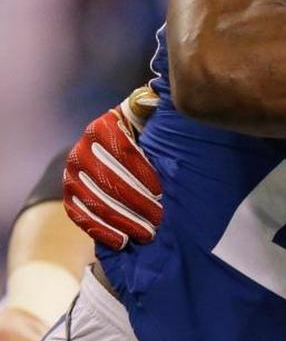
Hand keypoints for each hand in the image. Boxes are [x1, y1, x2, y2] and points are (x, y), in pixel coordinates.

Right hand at [63, 86, 162, 249]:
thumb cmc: (146, 132)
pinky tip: (120, 241)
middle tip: (158, 221)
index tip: (160, 192)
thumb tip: (158, 99)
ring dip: (121, 220)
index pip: (121, 153)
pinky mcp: (69, 193)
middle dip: (135, 203)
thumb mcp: (151, 116)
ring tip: (145, 234)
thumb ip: (153, 109)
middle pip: (107, 180)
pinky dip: (100, 230)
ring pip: (94, 200)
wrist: (119, 143)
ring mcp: (72, 173)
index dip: (141, 174)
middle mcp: (82, 149)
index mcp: (104, 127)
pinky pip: (80, 214)